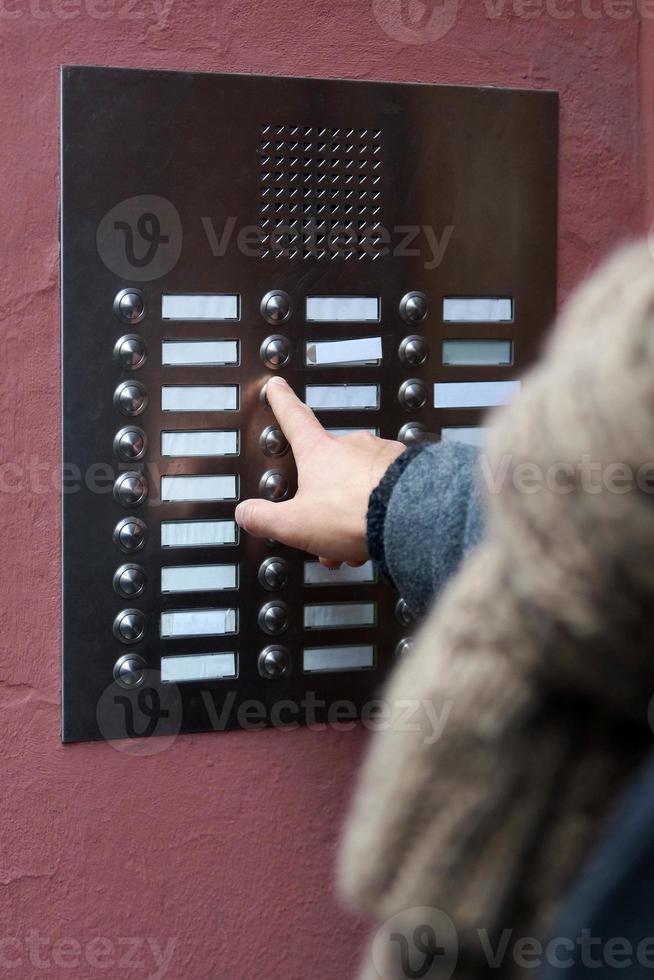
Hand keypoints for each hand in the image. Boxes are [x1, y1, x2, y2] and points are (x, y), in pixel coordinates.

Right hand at [235, 377, 403, 562]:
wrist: (410, 516)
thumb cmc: (355, 514)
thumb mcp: (295, 524)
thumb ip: (265, 519)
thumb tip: (246, 514)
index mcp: (319, 451)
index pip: (294, 418)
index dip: (282, 402)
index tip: (277, 387)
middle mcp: (352, 445)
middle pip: (328, 469)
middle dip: (324, 501)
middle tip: (325, 531)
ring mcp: (382, 455)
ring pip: (358, 485)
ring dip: (352, 513)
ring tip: (354, 543)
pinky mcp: (408, 470)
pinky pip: (385, 490)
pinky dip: (378, 512)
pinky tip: (379, 535)